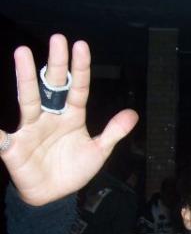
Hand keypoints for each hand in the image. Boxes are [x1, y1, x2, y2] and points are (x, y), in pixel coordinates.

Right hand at [0, 34, 137, 204]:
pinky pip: (2, 138)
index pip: (78, 89)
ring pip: (28, 100)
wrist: (55, 195)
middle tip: (58, 38)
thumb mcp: (98, 151)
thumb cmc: (74, 169)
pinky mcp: (15, 148)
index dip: (80, 69)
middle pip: (54, 87)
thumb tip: (133, 113)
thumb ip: (113, 132)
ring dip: (27, 78)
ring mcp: (31, 129)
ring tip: (23, 53)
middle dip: (57, 64)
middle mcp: (50, 117)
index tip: (81, 45)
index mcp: (72, 117)